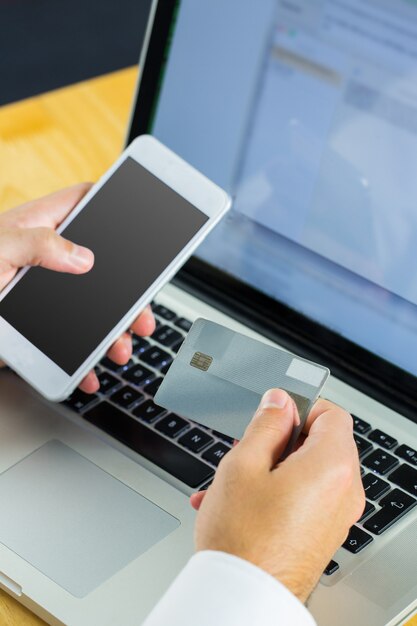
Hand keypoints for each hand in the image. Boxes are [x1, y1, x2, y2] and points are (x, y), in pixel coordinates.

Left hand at [0, 184, 154, 392]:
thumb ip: (38, 244)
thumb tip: (83, 256)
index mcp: (37, 228)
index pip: (82, 204)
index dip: (111, 203)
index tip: (140, 215)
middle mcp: (44, 258)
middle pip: (100, 267)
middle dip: (127, 294)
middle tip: (142, 315)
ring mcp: (44, 293)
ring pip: (90, 309)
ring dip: (112, 332)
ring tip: (120, 349)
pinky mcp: (37, 325)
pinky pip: (68, 341)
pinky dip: (83, 359)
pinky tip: (90, 372)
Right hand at [190, 390, 364, 602]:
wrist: (243, 597)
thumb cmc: (242, 538)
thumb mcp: (244, 464)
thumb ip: (266, 424)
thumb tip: (280, 402)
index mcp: (331, 466)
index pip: (333, 414)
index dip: (301, 407)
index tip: (275, 413)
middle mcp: (343, 491)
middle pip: (321, 442)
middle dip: (281, 439)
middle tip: (248, 449)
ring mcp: (336, 515)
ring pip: (307, 470)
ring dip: (272, 466)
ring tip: (233, 480)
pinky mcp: (324, 532)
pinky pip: (305, 496)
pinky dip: (277, 490)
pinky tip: (240, 501)